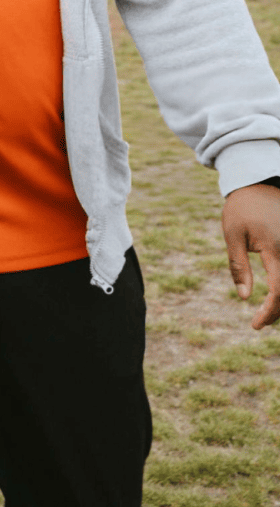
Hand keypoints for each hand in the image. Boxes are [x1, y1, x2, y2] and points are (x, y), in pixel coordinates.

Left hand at [222, 183, 279, 328]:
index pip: (279, 291)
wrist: (257, 181)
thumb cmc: (240, 207)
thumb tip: (244, 297)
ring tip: (268, 310)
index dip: (270, 312)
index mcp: (276, 248)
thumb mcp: (232, 234)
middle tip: (259, 321)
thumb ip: (238, 266)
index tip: (255, 325)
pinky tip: (276, 292)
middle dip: (278, 310)